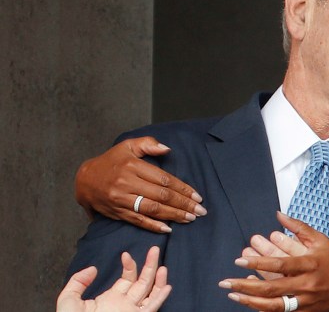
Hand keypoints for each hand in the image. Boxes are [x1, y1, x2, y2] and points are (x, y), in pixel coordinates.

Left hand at [56, 246, 171, 311]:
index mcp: (111, 298)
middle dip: (150, 265)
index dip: (129, 265)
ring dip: (158, 280)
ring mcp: (131, 311)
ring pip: (150, 293)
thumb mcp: (69, 299)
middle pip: (143, 282)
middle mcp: (125, 304)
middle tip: (154, 249)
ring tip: (162, 266)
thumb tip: (93, 269)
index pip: (127, 278)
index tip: (125, 255)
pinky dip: (160, 298)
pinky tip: (167, 287)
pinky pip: (151, 308)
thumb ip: (78, 282)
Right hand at [75, 136, 206, 232]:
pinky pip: (138, 221)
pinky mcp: (117, 212)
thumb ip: (148, 144)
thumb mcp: (127, 146)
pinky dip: (154, 226)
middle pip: (161, 196)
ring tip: (190, 219)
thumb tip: (167, 149)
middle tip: (200, 211)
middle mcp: (127, 183)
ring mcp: (121, 199)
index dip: (182, 188)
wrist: (84, 180)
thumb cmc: (111, 161)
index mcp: (133, 166)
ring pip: (152, 209)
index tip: (197, 196)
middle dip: (183, 204)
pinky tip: (168, 228)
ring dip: (173, 216)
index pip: (164, 179)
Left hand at [219, 212, 328, 310]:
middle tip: (226, 280)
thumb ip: (298, 227)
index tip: (240, 260)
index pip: (280, 264)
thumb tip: (278, 215)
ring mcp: (304, 301)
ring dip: (250, 300)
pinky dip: (262, 308)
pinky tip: (248, 301)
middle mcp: (306, 284)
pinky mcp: (303, 311)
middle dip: (246, 285)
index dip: (259, 262)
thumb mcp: (319, 239)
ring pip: (273, 305)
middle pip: (272, 287)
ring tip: (232, 293)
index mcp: (310, 264)